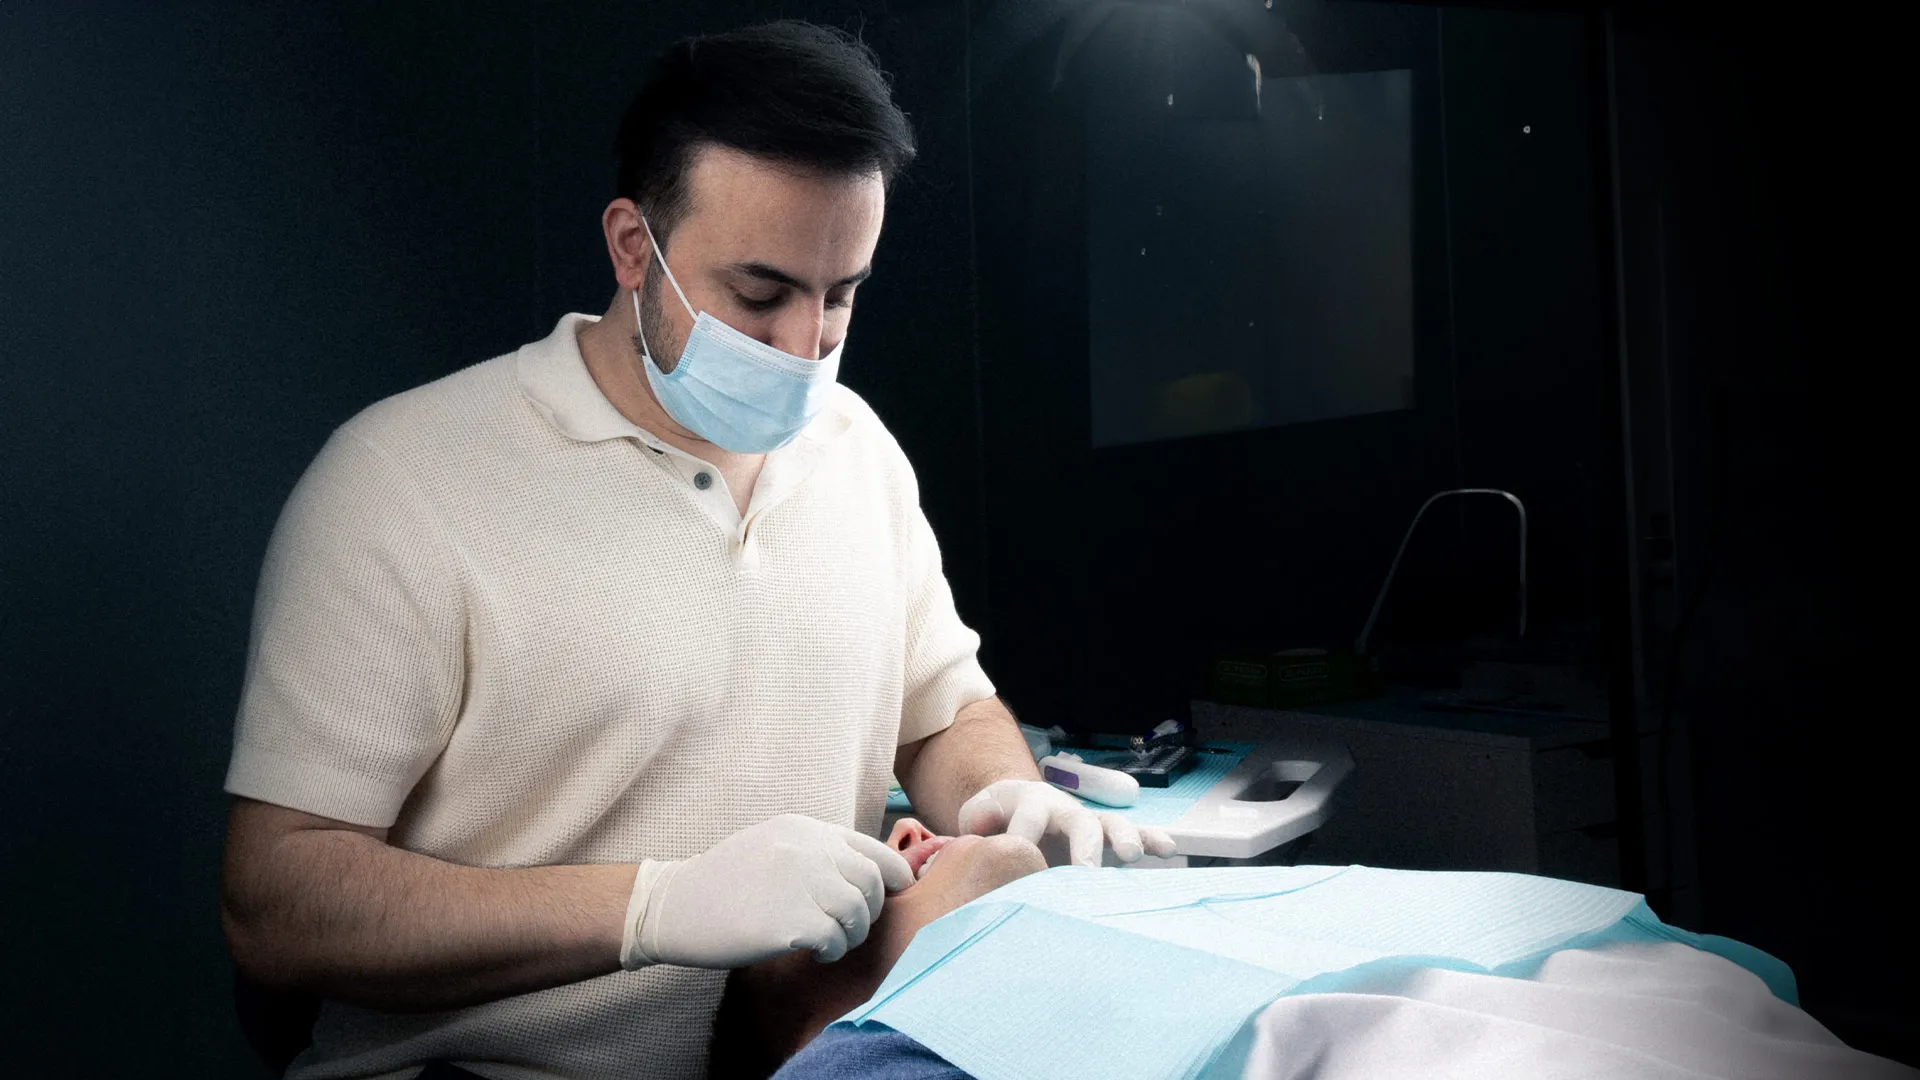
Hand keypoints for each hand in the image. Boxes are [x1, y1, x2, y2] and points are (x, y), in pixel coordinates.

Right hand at [621, 814, 913, 969]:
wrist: (675, 904)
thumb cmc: (725, 882)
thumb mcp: (774, 846)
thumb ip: (817, 852)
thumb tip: (869, 876)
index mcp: (807, 829)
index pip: (875, 851)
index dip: (893, 878)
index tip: (892, 898)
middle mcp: (809, 849)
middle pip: (873, 883)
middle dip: (870, 912)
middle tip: (848, 928)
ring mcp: (801, 882)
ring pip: (859, 913)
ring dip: (850, 936)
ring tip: (829, 943)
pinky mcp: (791, 920)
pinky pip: (836, 940)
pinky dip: (831, 952)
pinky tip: (813, 953)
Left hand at [957, 779, 1177, 867]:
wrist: (1017, 804)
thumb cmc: (997, 816)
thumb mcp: (979, 812)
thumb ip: (976, 819)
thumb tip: (979, 831)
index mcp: (1031, 803)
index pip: (1029, 817)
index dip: (1024, 835)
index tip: (1021, 858)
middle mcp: (1065, 810)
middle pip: (1078, 821)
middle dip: (1084, 845)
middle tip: (1085, 871)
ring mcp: (1090, 823)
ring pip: (1113, 825)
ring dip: (1124, 838)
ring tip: (1132, 856)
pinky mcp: (1108, 838)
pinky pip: (1137, 834)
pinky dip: (1153, 840)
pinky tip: (1168, 850)